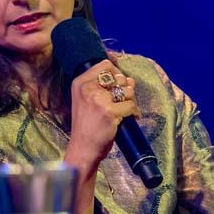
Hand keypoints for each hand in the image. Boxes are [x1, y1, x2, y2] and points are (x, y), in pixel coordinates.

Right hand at [63, 60, 139, 177]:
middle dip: (126, 89)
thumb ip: (105, 88)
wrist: (82, 148)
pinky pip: (131, 105)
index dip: (116, 74)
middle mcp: (88, 88)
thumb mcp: (87, 101)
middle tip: (122, 102)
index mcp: (80, 83)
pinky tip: (129, 118)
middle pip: (119, 78)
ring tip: (124, 111)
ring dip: (131, 101)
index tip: (117, 87)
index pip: (105, 65)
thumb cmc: (86, 126)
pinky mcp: (109, 112)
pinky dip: (134, 112)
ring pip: (128, 91)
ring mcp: (99, 100)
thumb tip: (130, 80)